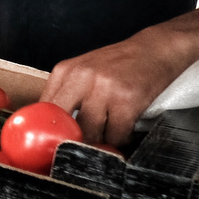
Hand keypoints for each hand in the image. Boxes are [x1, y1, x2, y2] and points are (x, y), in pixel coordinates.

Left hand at [41, 27, 193, 146]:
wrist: (154, 49)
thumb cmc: (118, 64)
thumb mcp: (83, 72)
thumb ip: (67, 95)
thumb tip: (53, 129)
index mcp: (64, 71)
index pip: (44, 109)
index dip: (49, 132)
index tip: (56, 144)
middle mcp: (81, 78)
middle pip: (65, 125)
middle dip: (74, 142)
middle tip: (82, 149)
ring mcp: (104, 89)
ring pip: (91, 134)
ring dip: (100, 143)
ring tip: (107, 137)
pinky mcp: (127, 100)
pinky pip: (116, 136)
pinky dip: (120, 140)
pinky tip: (124, 132)